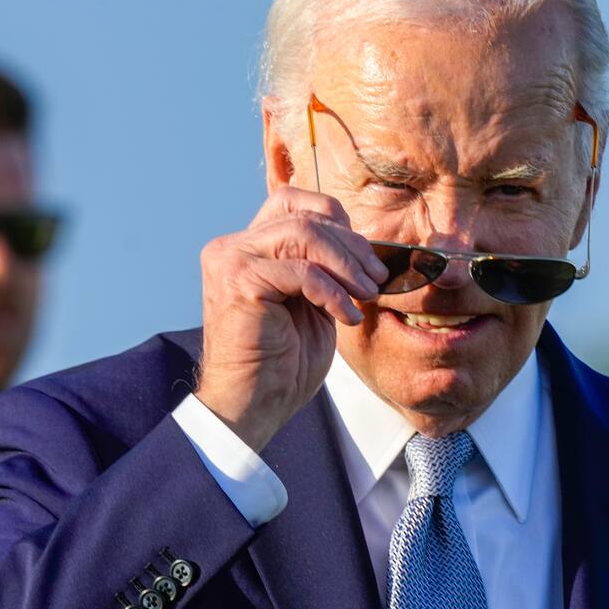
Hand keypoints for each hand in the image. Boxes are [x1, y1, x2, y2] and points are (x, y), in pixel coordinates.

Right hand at [194, 186, 386, 451]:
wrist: (254, 406)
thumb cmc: (282, 363)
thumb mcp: (312, 303)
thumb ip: (322, 268)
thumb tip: (363, 245)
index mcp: (247, 247)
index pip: (293, 202)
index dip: (335, 219)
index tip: (365, 257)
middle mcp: (232, 247)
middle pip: (303, 216)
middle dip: (351, 246)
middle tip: (377, 279)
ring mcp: (231, 260)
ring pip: (304, 234)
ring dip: (346, 265)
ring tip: (366, 294)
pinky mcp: (239, 282)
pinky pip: (302, 271)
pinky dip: (333, 292)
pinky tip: (347, 317)